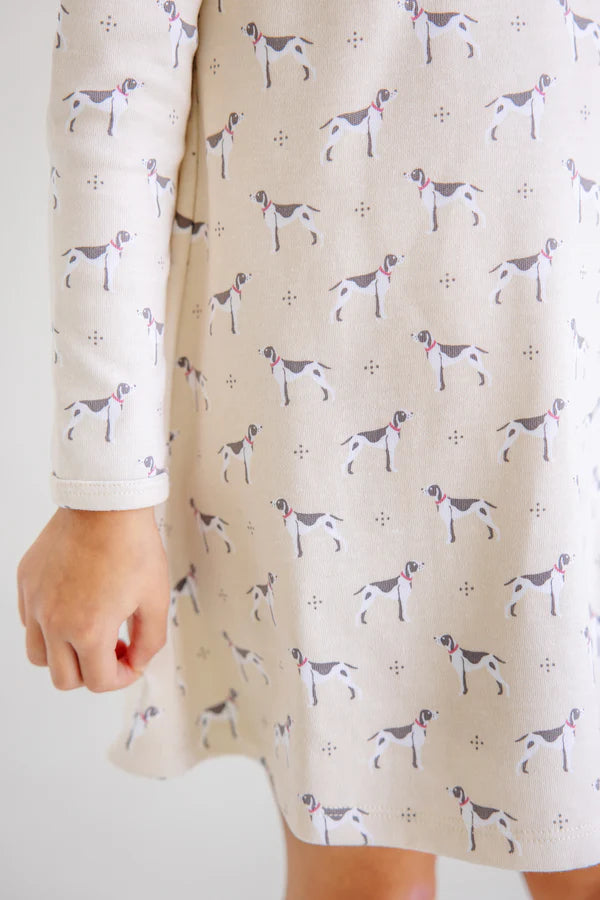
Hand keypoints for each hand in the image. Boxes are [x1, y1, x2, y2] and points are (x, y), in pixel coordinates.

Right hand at [16, 506, 169, 691]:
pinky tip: (74, 608)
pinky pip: (29, 622)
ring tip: (90, 633)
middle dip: (93, 673)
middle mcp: (54, 622)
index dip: (122, 678)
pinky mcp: (26, 583)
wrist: (106, 504)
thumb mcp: (155, 598)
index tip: (132, 662)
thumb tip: (137, 662)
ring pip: (40, 656)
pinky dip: (48, 628)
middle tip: (113, 650)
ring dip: (65, 656)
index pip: (98, 682)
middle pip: (65, 678)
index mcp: (88, 630)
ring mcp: (35, 602)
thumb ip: (149, 641)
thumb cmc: (132, 545)